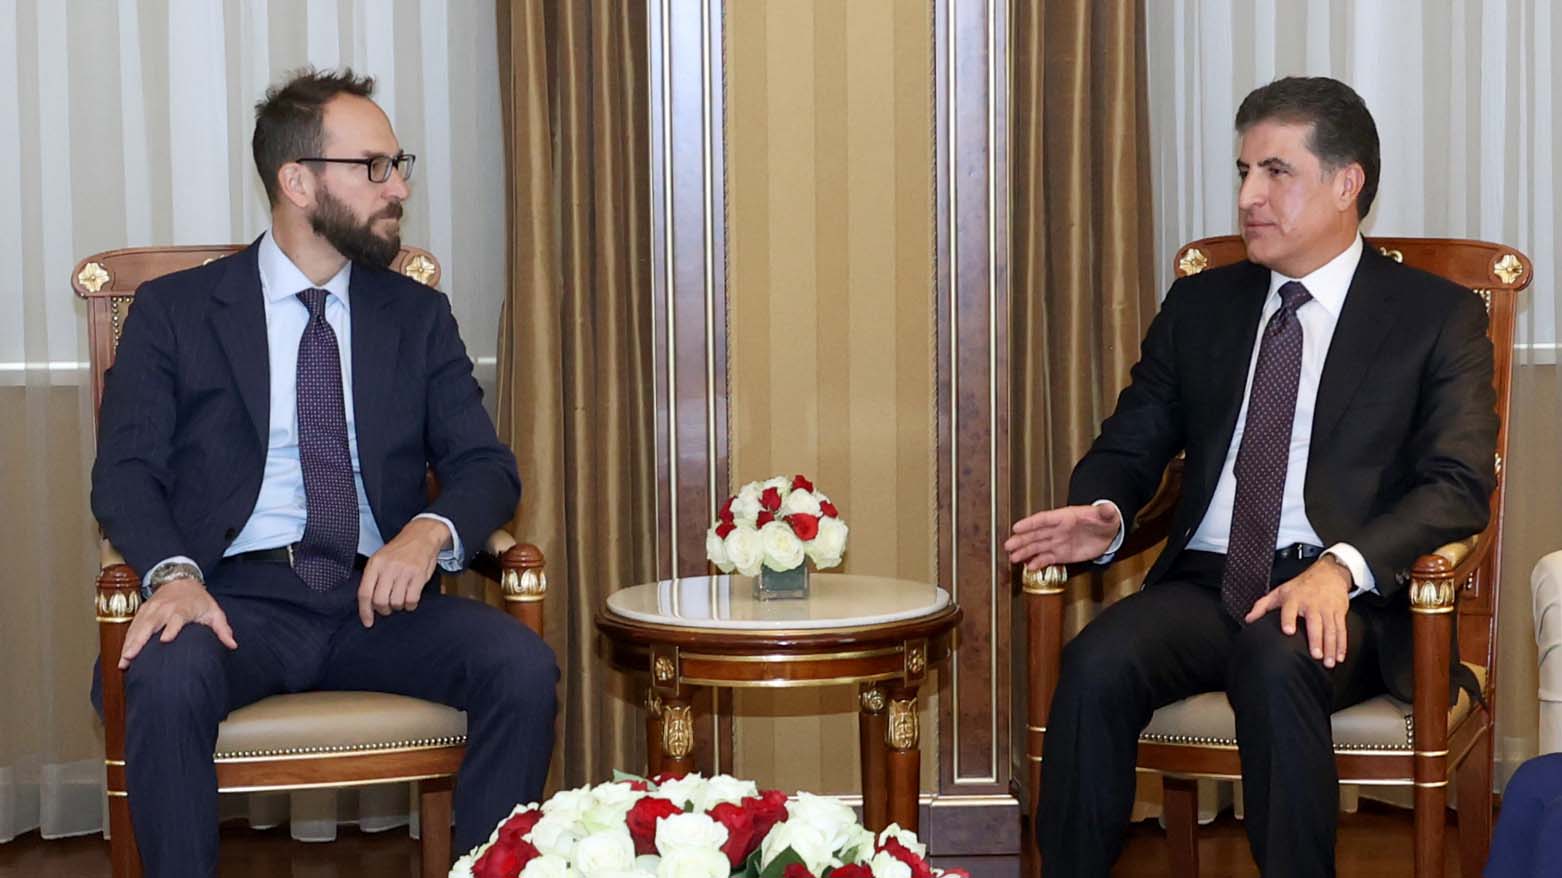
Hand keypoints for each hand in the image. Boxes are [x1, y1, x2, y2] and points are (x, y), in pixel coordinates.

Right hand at [118, 578, 236, 668]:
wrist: (180, 579)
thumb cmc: (198, 599)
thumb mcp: (214, 611)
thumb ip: (222, 629)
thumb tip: (232, 644)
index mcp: (183, 608)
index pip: (177, 618)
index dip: (171, 628)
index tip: (165, 640)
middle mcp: (165, 609)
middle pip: (151, 624)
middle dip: (140, 641)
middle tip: (131, 657)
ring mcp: (152, 609)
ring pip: (138, 627)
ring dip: (129, 643)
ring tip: (123, 660)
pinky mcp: (143, 611)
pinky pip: (133, 626)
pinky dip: (127, 639)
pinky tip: (123, 653)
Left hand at [358, 518, 449, 626]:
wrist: (421, 536)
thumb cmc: (399, 551)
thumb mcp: (380, 559)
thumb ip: (373, 579)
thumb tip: (367, 606)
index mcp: (375, 564)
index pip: (365, 593)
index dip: (365, 611)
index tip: (368, 622)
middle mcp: (388, 567)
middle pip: (380, 600)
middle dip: (384, 610)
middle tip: (388, 608)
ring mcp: (405, 571)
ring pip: (396, 602)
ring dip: (398, 607)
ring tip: (400, 600)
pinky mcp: (419, 575)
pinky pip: (411, 600)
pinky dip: (410, 605)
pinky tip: (410, 600)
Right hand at [1003, 504, 1121, 569]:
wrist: (1107, 532)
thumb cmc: (1103, 520)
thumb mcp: (1107, 515)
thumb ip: (1106, 512)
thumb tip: (1109, 509)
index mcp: (1066, 517)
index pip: (1045, 519)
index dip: (1031, 523)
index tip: (1017, 527)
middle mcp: (1058, 530)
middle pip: (1036, 534)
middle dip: (1022, 540)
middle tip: (1008, 545)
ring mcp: (1058, 542)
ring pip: (1038, 547)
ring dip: (1025, 552)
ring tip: (1013, 557)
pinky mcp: (1062, 554)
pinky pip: (1047, 558)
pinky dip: (1038, 562)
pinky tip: (1029, 566)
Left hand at [1244, 556, 1352, 667]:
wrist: (1329, 573)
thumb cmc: (1301, 585)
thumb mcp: (1279, 591)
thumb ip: (1262, 606)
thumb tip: (1248, 620)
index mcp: (1294, 598)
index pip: (1290, 609)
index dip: (1288, 619)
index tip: (1288, 631)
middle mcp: (1312, 604)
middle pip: (1315, 623)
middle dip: (1316, 639)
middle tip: (1315, 655)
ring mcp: (1327, 609)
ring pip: (1330, 629)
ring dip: (1330, 647)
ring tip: (1328, 663)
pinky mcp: (1339, 613)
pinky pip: (1341, 630)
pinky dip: (1342, 645)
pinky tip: (1339, 657)